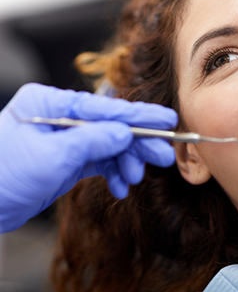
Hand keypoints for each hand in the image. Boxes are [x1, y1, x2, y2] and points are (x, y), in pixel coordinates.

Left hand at [0, 83, 177, 232]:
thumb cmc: (1, 176)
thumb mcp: (52, 156)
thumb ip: (94, 140)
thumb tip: (127, 132)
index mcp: (50, 104)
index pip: (104, 107)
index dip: (139, 114)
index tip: (166, 119)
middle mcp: (61, 118)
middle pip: (111, 126)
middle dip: (138, 143)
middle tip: (163, 156)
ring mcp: (66, 140)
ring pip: (109, 146)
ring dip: (126, 162)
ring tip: (135, 178)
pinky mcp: (69, 161)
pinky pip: (100, 163)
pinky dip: (113, 174)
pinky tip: (120, 188)